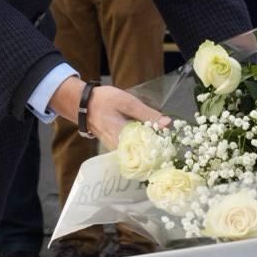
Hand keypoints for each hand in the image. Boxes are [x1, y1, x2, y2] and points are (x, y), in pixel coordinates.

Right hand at [48, 78, 170, 148]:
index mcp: (123, 139)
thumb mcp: (128, 102)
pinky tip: (151, 138)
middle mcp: (119, 148)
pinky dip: (143, 145)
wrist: (82, 104)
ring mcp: (117, 149)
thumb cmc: (104, 101)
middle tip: (172, 145)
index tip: (174, 147)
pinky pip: (133, 150)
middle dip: (159, 151)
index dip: (162, 151)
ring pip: (139, 154)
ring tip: (164, 141)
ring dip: (152, 148)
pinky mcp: (116, 146)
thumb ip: (147, 114)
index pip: (148, 152)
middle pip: (144, 156)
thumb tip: (167, 123)